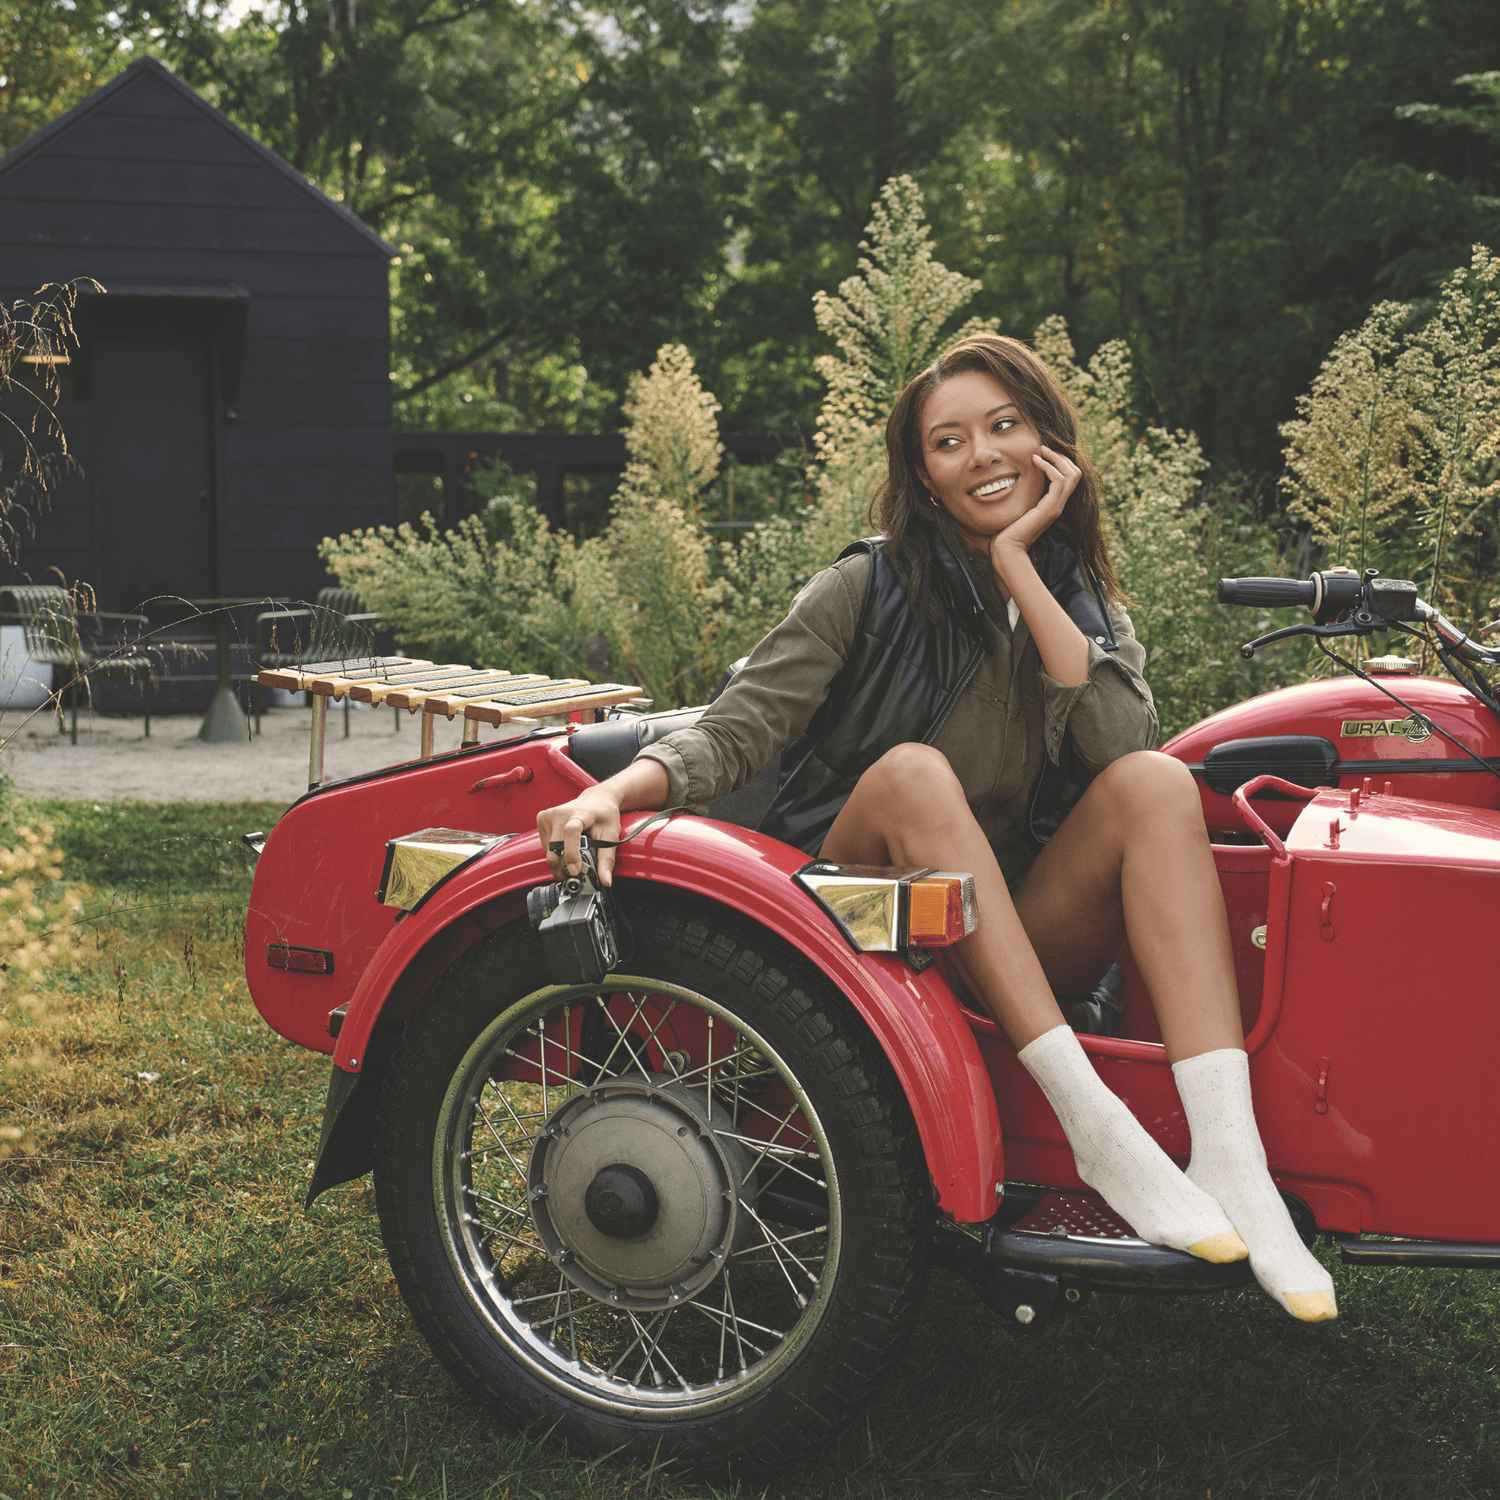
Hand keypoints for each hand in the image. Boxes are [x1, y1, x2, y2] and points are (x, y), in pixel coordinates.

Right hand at [537, 788, 622, 886]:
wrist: (596, 799)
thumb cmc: (604, 816)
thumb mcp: (611, 836)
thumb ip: (607, 860)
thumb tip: (605, 882)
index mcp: (579, 814)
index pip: (571, 832)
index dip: (571, 854)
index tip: (575, 871)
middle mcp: (560, 813)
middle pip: (555, 848)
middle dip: (564, 867)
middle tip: (577, 873)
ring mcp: (548, 814)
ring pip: (548, 850)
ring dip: (559, 860)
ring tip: (574, 855)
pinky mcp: (541, 818)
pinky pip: (544, 845)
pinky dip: (554, 851)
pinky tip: (565, 844)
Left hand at [989, 445, 1079, 568]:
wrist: (1007, 548)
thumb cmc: (1007, 530)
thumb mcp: (1017, 507)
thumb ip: (1021, 496)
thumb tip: (1009, 480)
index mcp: (1052, 504)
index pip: (1069, 478)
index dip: (1060, 462)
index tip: (1042, 453)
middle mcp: (1058, 505)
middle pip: (1075, 473)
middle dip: (1061, 456)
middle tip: (1043, 448)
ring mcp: (1056, 507)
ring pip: (1071, 474)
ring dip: (1056, 458)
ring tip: (1040, 451)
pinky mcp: (1051, 508)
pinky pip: (1059, 480)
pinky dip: (1048, 467)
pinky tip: (1034, 461)